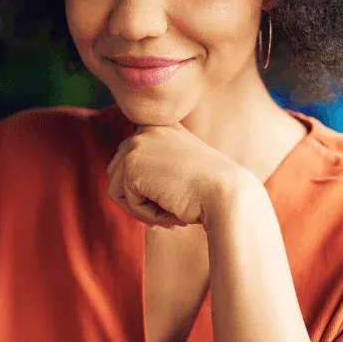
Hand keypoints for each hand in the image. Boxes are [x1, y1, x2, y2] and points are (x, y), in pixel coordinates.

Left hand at [106, 124, 257, 230]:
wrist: (227, 194)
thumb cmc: (211, 190)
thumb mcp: (182, 170)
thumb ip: (154, 169)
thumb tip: (115, 188)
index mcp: (161, 126)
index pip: (132, 160)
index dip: (145, 188)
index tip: (172, 203)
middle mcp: (145, 130)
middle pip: (118, 174)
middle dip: (139, 199)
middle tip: (170, 214)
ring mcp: (136, 145)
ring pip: (118, 190)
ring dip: (142, 209)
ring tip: (171, 214)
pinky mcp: (132, 166)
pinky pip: (127, 202)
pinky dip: (146, 215)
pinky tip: (172, 212)